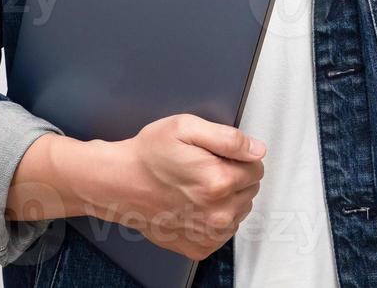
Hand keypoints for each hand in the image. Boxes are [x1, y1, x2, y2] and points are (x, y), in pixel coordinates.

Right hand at [103, 113, 265, 262]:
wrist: (119, 185)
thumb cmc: (148, 156)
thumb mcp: (186, 128)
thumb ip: (228, 138)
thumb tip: (256, 149)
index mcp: (218, 181)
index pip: (257, 167)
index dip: (239, 157)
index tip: (218, 155)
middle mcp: (217, 213)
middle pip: (250, 190)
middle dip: (234, 177)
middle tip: (204, 168)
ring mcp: (209, 234)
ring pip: (239, 210)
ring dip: (226, 198)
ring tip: (196, 186)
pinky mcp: (200, 247)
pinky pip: (224, 231)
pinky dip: (214, 218)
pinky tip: (194, 205)